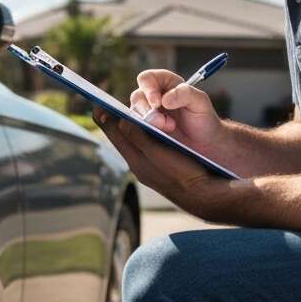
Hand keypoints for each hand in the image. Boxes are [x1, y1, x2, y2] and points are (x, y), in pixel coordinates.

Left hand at [93, 105, 229, 220]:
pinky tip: (147, 133)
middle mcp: (137, 166)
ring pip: (132, 145)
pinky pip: (143, 151)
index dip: (105, 119)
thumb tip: (120, 121)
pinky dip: (141, 138)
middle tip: (106, 108)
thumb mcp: (158, 152)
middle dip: (114, 123)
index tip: (96, 105)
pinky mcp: (158, 172)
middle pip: (121, 140)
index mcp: (135, 160)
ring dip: (129, 130)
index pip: (115, 135)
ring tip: (124, 117)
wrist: (204, 196)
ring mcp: (147, 170)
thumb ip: (138, 136)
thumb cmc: (183, 172)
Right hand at [129, 69, 229, 160]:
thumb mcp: (201, 102)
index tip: (157, 102)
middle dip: (148, 110)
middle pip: (138, 96)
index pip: (147, 78)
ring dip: (149, 122)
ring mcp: (149, 113)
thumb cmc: (204, 119)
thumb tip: (165, 99)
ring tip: (169, 129)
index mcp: (166, 83)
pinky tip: (160, 135)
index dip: (148, 88)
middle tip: (166, 122)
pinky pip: (136, 127)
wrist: (206, 143)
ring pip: (135, 113)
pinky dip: (146, 131)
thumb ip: (185, 94)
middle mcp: (154, 96)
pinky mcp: (146, 129)